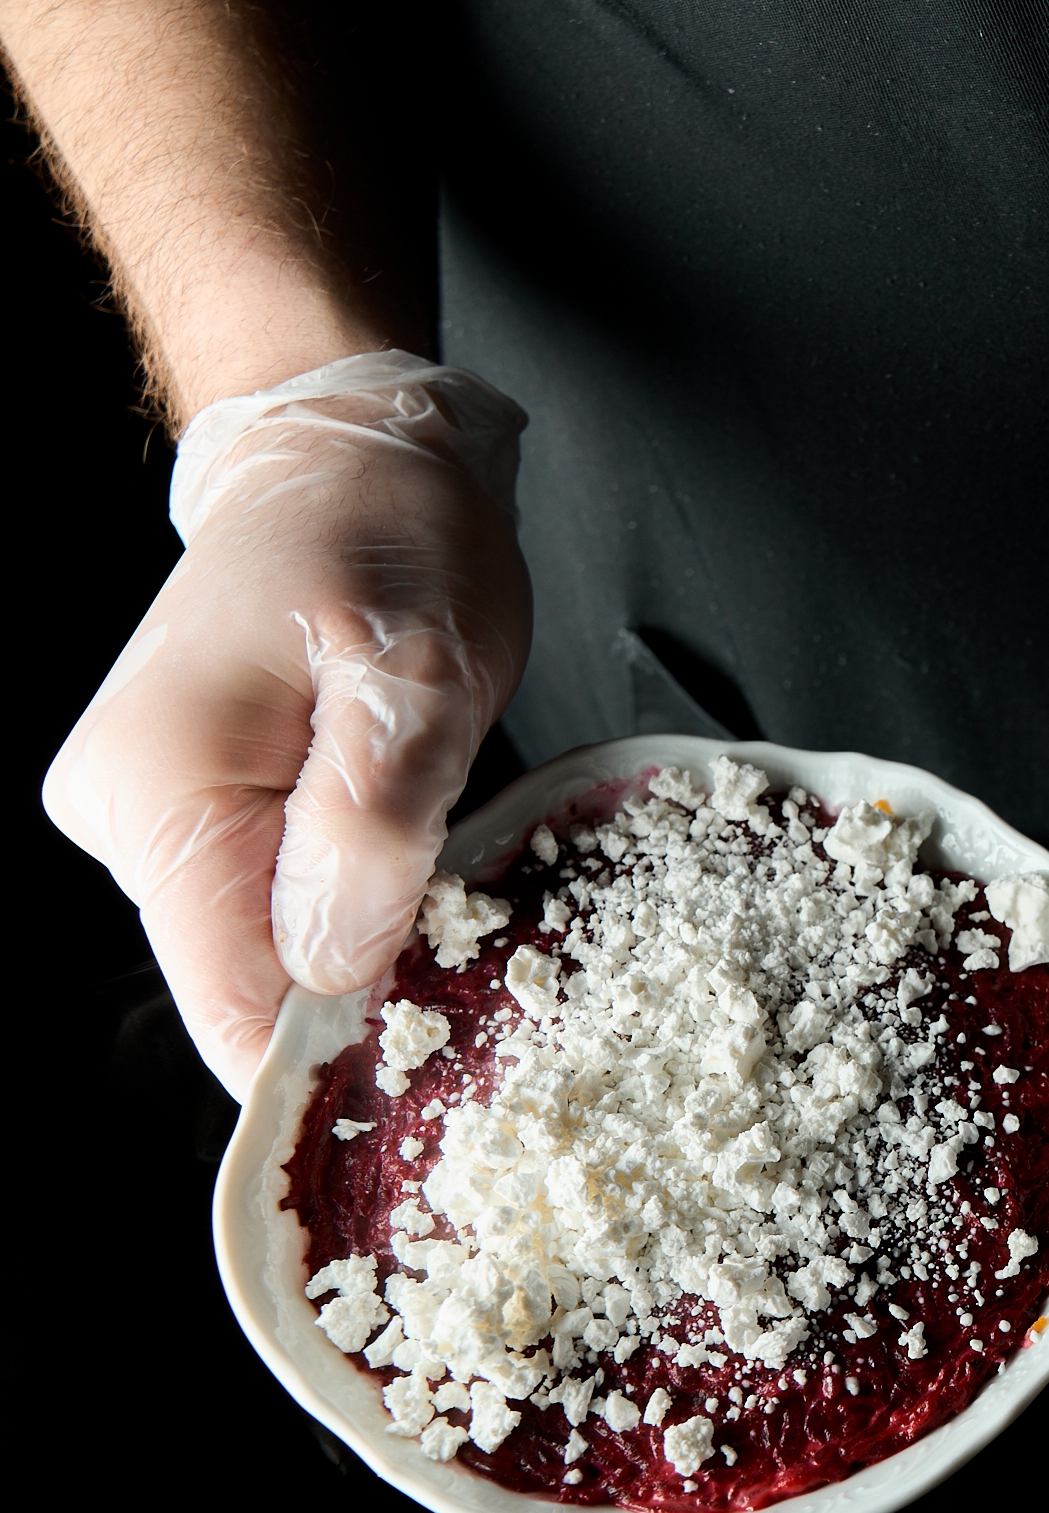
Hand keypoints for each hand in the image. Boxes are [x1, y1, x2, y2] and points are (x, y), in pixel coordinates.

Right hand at [43, 360, 531, 1099]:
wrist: (341, 461)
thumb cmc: (385, 539)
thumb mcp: (421, 669)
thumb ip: (373, 825)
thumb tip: (331, 973)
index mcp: (163, 788)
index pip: (233, 1008)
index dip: (340, 1051)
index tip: (441, 1035)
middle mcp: (125, 821)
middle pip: (253, 991)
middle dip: (365, 983)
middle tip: (458, 901)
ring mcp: (146, 822)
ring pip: (268, 956)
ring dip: (361, 935)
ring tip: (423, 838)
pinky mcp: (184, 819)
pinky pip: (270, 910)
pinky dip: (345, 903)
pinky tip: (389, 839)